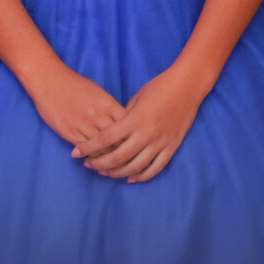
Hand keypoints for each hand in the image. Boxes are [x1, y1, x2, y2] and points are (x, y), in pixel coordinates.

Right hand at [26, 64, 125, 149]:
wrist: (50, 82)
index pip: (129, 126)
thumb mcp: (100, 93)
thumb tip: (123, 121)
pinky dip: (93, 155)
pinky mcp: (70, 133)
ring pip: (103, 148)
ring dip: (109, 156)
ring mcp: (84, 125)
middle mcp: (98, 116)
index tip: (134, 141)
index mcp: (109, 104)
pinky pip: (87, 149)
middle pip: (118, 139)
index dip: (133, 135)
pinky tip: (95, 157)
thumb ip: (112, 108)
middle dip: (124, 149)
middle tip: (127, 156)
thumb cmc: (76, 85)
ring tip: (113, 161)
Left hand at [72, 65, 207, 182]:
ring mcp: (160, 142)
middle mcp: (146, 134)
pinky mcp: (172, 146)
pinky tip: (130, 178)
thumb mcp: (136, 99)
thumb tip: (110, 134)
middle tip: (88, 164)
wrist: (188, 85)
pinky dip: (142, 176)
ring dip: (116, 172)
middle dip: (98, 163)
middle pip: (117, 157)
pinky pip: (155, 168)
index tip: (75, 153)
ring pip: (135, 167)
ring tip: (105, 172)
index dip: (87, 147)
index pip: (105, 139)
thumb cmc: (159, 87)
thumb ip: (123, 118)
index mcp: (134, 120)